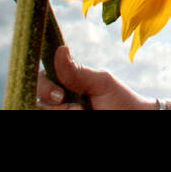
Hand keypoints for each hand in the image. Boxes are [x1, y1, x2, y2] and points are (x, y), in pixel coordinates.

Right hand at [35, 45, 157, 109]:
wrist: (135, 120)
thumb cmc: (120, 101)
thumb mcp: (101, 83)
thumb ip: (78, 71)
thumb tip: (61, 49)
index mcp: (64, 84)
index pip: (39, 79)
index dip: (43, 86)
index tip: (60, 94)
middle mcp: (57, 101)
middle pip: (35, 99)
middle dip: (52, 104)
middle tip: (78, 109)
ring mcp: (59, 112)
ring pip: (38, 110)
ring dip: (59, 113)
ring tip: (82, 113)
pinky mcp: (61, 122)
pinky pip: (46, 118)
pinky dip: (60, 116)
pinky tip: (79, 116)